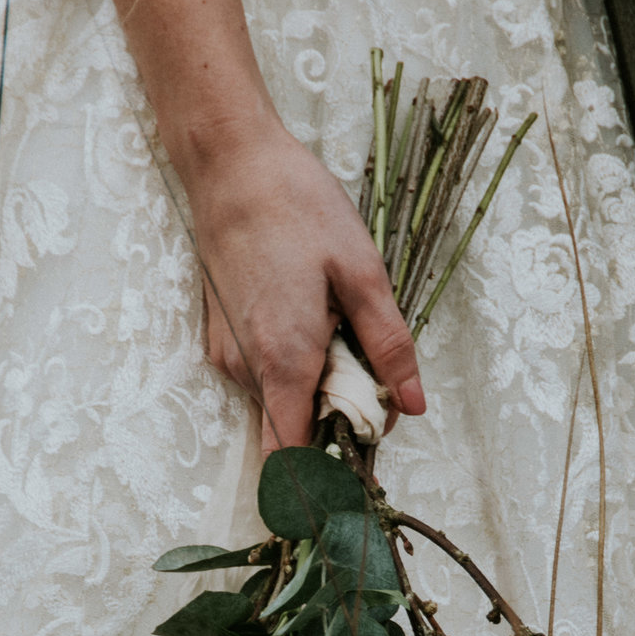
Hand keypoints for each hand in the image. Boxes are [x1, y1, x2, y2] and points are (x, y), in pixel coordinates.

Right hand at [179, 115, 424, 449]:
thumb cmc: (296, 206)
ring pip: (279, 402)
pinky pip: (263, 375)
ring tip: (342, 330)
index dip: (330, 472)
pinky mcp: (221, 337)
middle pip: (293, 432)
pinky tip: (313, 317)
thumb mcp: (361, 271)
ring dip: (317, 388)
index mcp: (285, 360)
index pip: (294, 459)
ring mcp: (228, 355)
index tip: (368, 455)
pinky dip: (294, 365)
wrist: (229, 163)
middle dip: (337, 422)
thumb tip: (412, 404)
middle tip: (375, 377)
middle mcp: (247, 369)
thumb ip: (388, 344)